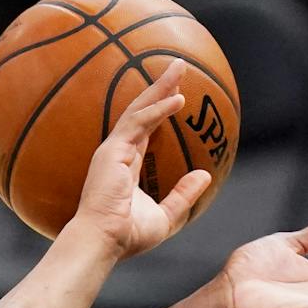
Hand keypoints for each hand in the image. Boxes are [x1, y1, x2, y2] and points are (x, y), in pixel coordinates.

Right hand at [66, 62, 215, 261]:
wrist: (103, 242)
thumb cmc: (128, 235)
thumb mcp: (166, 215)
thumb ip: (183, 195)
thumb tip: (204, 175)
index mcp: (126, 164)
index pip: (145, 128)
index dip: (160, 107)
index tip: (176, 91)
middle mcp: (117, 152)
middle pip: (141, 110)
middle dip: (159, 86)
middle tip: (177, 65)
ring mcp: (113, 150)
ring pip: (139, 109)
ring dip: (160, 87)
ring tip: (178, 67)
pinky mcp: (112, 151)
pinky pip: (139, 124)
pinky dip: (158, 110)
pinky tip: (177, 99)